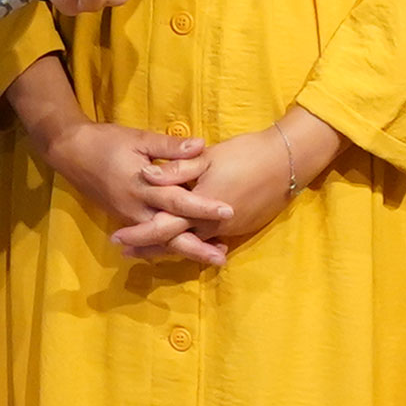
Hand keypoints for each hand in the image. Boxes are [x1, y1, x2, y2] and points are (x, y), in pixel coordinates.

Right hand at [40, 109, 229, 263]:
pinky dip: (169, 245)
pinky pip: (150, 237)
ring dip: (187, 250)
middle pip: (169, 234)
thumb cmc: (106, 142)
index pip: (177, 201)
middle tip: (222, 258)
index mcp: (141, 186)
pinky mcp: (125, 219)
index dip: (202, 207)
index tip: (228, 211)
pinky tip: (188, 248)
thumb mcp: (139, 138)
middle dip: (196, 247)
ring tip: (213, 257)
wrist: (71, 153)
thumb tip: (201, 145)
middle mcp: (135, 208)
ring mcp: (129, 217)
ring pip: (161, 241)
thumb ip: (170, 146)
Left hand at [86, 111, 341, 267]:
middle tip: (125, 252)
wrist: (288, 162)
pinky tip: (182, 239)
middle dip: (148, 247)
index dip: (139, 233)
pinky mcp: (242, 228)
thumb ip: (177, 167)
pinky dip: (193, 241)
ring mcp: (230, 229)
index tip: (118, 239)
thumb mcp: (209, 157)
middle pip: (174, 241)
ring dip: (170, 246)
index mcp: (201, 205)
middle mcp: (214, 224)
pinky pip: (210, 238)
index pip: (163, 225)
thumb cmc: (246, 153)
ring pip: (193, 242)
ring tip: (146, 250)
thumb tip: (147, 172)